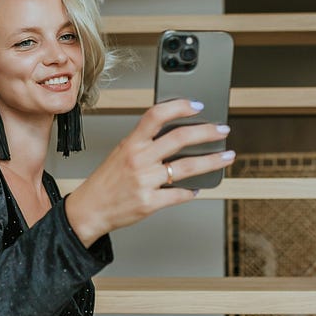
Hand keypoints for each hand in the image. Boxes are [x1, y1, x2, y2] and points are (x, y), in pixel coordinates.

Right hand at [65, 99, 233, 246]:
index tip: (197, 105)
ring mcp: (145, 182)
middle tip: (222, 130)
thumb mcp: (120, 153)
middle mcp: (138, 160)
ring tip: (226, 156)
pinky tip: (198, 188)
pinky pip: (179, 195)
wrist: (89, 210)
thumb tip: (176, 134)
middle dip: (207, 132)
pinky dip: (192, 191)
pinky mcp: (149, 203)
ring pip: (187, 167)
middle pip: (179, 138)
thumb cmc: (106, 181)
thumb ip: (145, 143)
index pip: (156, 115)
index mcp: (131, 144)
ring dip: (212, 161)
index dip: (179, 106)